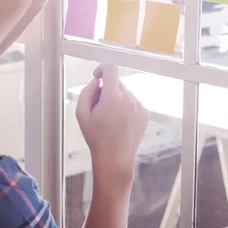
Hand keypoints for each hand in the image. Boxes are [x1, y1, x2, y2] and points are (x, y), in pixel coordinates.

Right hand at [76, 64, 148, 186]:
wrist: (114, 158)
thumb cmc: (96, 137)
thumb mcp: (81, 114)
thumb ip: (87, 92)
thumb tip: (97, 81)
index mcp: (112, 98)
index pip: (111, 69)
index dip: (102, 68)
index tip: (97, 76)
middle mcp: (129, 99)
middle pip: (116, 82)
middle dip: (106, 90)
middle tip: (99, 107)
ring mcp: (139, 106)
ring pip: (125, 93)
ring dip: (116, 99)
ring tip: (110, 119)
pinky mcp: (145, 114)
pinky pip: (133, 102)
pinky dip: (125, 107)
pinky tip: (119, 122)